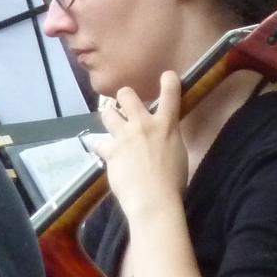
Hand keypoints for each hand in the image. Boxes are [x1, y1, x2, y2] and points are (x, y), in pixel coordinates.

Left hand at [89, 72, 185, 221]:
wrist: (154, 200)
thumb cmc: (173, 182)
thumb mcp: (178, 154)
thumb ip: (168, 138)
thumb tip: (161, 137)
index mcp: (166, 125)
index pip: (171, 93)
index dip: (168, 80)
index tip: (167, 76)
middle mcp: (143, 124)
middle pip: (126, 95)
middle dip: (124, 97)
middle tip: (126, 107)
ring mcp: (124, 136)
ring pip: (108, 113)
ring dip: (110, 117)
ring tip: (113, 126)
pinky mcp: (110, 151)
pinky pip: (98, 142)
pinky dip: (99, 146)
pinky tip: (100, 149)